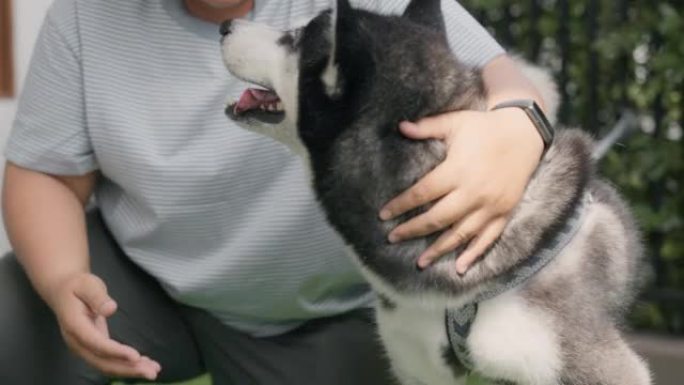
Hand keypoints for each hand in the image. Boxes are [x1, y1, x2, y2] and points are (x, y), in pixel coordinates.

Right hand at [47, 273, 160, 379]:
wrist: (62, 291)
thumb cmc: (77, 286)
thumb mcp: (87, 285)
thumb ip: (98, 297)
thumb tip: (110, 309)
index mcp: (75, 326)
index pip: (96, 343)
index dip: (116, 352)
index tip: (135, 356)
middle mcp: (78, 342)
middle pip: (102, 362)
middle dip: (127, 369)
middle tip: (151, 373)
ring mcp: (84, 348)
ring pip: (107, 365)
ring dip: (130, 370)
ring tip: (153, 370)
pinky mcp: (93, 347)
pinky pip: (109, 360)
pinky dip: (126, 365)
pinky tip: (145, 364)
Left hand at [379, 108, 543, 273]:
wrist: (525, 132)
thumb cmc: (484, 126)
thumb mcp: (455, 122)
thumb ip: (427, 127)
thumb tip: (400, 126)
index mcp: (457, 170)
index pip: (422, 193)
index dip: (401, 205)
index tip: (383, 215)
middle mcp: (473, 192)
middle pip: (437, 218)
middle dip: (413, 230)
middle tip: (392, 238)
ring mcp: (490, 205)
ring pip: (460, 234)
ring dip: (439, 249)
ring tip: (420, 262)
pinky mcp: (504, 212)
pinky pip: (488, 238)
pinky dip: (474, 254)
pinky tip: (459, 267)